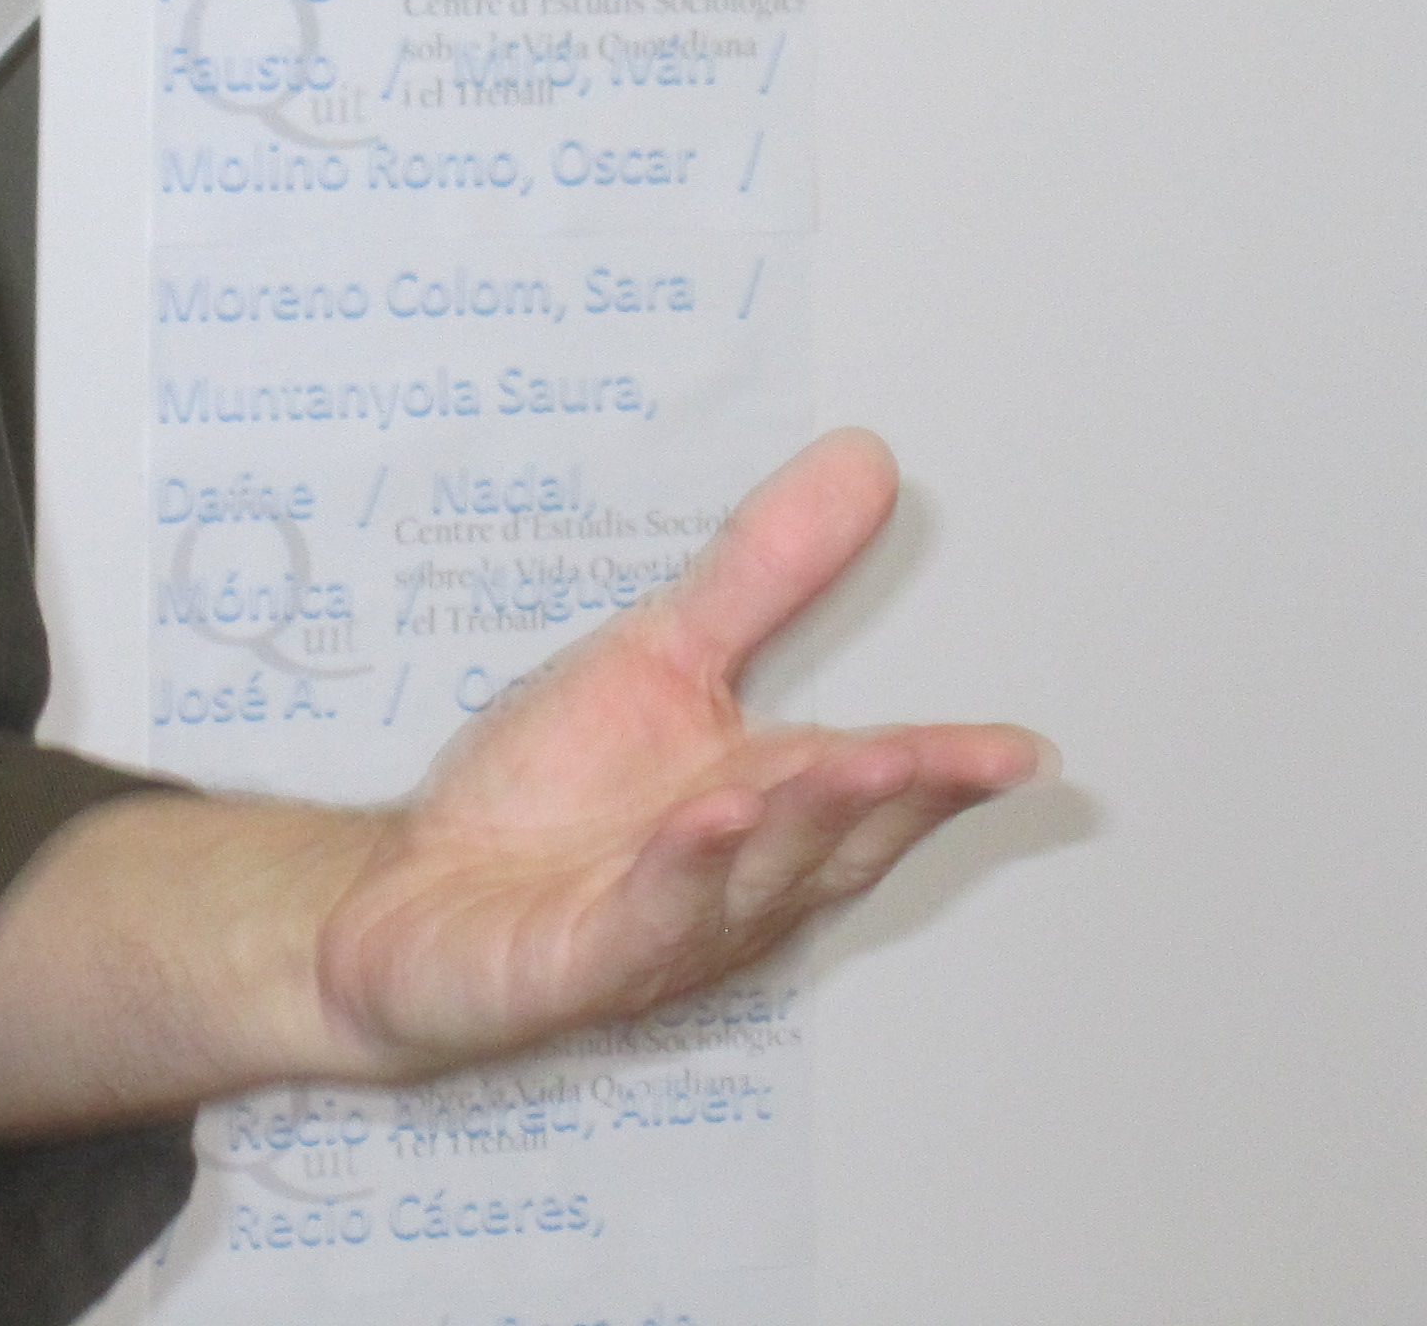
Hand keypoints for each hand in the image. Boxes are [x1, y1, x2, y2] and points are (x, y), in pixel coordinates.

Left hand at [309, 430, 1046, 1076]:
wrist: (405, 898)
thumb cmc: (541, 800)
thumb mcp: (659, 655)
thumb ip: (764, 572)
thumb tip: (862, 463)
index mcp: (768, 805)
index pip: (878, 790)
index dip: (950, 773)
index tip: (1021, 751)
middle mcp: (737, 878)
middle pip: (836, 840)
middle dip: (896, 798)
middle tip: (947, 754)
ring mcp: (664, 926)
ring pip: (755, 880)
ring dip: (803, 825)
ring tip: (851, 768)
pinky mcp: (579, 962)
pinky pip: (642, 919)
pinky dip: (680, 875)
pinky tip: (706, 820)